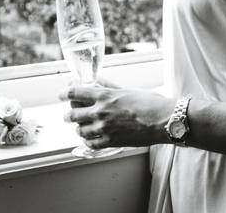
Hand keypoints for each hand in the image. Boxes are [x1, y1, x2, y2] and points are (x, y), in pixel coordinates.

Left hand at [58, 84, 173, 149]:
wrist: (163, 120)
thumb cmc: (149, 103)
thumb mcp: (127, 90)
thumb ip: (109, 86)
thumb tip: (97, 81)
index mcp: (104, 96)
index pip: (75, 93)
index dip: (65, 93)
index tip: (62, 94)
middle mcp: (101, 112)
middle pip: (73, 114)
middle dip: (69, 114)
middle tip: (70, 114)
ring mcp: (105, 128)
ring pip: (80, 130)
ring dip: (80, 128)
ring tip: (83, 127)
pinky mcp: (111, 142)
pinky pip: (91, 144)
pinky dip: (89, 141)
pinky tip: (91, 138)